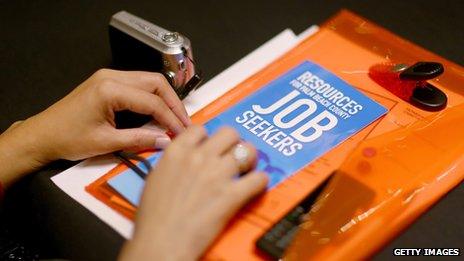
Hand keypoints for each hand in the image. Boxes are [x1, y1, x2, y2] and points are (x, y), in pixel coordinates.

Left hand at [0, 69, 189, 185]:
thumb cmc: (67, 139)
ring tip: (175, 119)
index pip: (152, 101)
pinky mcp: (107, 82)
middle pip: (155, 83)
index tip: (182, 133)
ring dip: (165, 99)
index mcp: (109, 89)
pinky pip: (138, 85)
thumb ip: (139, 139)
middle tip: (184, 123)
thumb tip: (165, 140)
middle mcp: (110, 77)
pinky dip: (152, 97)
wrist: (41, 135)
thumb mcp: (106, 143)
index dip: (171, 118)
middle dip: (174, 103)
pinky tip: (158, 112)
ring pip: (149, 81)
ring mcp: (108, 77)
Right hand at [119, 125, 267, 260]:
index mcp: (177, 152)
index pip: (200, 129)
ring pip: (247, 150)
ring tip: (247, 169)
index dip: (208, 138)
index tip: (210, 146)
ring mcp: (217, 174)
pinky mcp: (231, 195)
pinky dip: (260, 182)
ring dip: (250, 160)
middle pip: (229, 133)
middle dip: (233, 143)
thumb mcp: (155, 178)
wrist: (161, 242)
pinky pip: (258, 178)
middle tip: (233, 155)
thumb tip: (185, 158)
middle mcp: (199, 157)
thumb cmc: (153, 217)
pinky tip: (255, 186)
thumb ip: (173, 163)